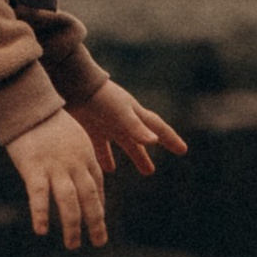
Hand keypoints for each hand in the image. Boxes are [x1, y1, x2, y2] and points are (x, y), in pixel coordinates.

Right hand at [8, 109, 110, 250]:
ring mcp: (56, 167)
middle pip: (90, 198)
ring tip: (73, 245)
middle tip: (99, 242)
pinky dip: (41, 214)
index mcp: (85, 155)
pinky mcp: (34, 168)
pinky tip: (41, 231)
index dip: (99, 205)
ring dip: (73, 226)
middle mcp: (75, 164)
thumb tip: (78, 176)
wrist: (29, 104)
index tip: (98, 221)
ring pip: (69, 202)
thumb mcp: (71, 136)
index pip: (97, 185)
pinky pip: (40, 196)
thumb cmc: (47, 121)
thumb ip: (76, 157)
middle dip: (96, 222)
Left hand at [73, 79, 188, 179]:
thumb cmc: (100, 97)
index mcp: (134, 114)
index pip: (157, 128)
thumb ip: (136, 128)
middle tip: (156, 170)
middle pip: (141, 139)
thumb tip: (154, 141)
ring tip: (146, 171)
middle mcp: (124, 119)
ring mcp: (108, 122)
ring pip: (125, 143)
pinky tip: (107, 170)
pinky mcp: (92, 126)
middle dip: (148, 154)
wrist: (73, 84)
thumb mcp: (120, 114)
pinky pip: (101, 145)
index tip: (183, 150)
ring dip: (135, 155)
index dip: (170, 139)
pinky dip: (105, 157)